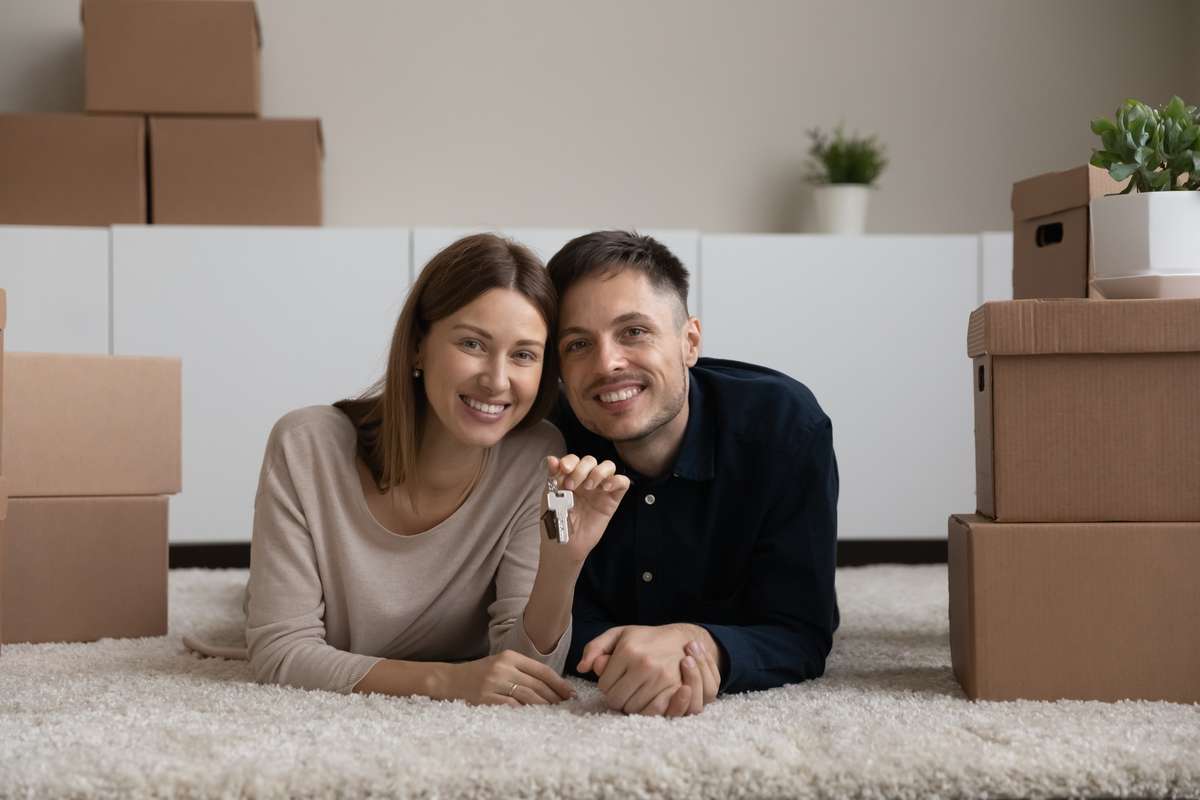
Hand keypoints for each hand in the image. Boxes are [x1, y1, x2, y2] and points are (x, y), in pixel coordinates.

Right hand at [441, 649, 574, 706]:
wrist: (449, 680)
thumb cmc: (478, 674)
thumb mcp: (500, 664)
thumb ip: (522, 671)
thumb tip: (551, 686)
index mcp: (509, 656)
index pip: (542, 670)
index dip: (558, 683)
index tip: (570, 693)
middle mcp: (503, 668)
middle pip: (537, 684)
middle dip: (555, 697)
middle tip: (565, 706)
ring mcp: (493, 683)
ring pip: (528, 696)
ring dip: (544, 706)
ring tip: (553, 713)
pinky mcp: (485, 699)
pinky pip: (512, 707)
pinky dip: (525, 713)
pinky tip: (533, 718)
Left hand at [543, 454, 630, 562]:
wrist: (564, 543)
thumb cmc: (556, 519)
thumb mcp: (551, 496)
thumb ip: (553, 476)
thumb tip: (551, 459)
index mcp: (570, 477)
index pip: (574, 459)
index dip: (570, 461)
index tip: (563, 470)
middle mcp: (586, 480)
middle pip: (591, 460)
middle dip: (581, 469)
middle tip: (572, 485)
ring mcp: (600, 489)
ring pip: (608, 466)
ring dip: (598, 471)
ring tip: (589, 487)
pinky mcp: (612, 500)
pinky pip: (622, 483)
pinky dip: (616, 480)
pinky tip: (605, 488)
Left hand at [578, 624, 721, 715]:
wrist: (682, 639)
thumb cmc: (646, 639)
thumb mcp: (619, 635)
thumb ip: (595, 648)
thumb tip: (582, 668)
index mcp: (628, 650)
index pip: (604, 685)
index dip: (607, 685)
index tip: (615, 679)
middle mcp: (644, 664)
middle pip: (616, 699)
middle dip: (617, 697)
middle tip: (624, 689)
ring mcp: (661, 678)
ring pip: (632, 708)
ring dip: (631, 705)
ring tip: (636, 692)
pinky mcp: (675, 689)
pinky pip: (652, 712)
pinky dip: (646, 710)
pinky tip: (647, 700)